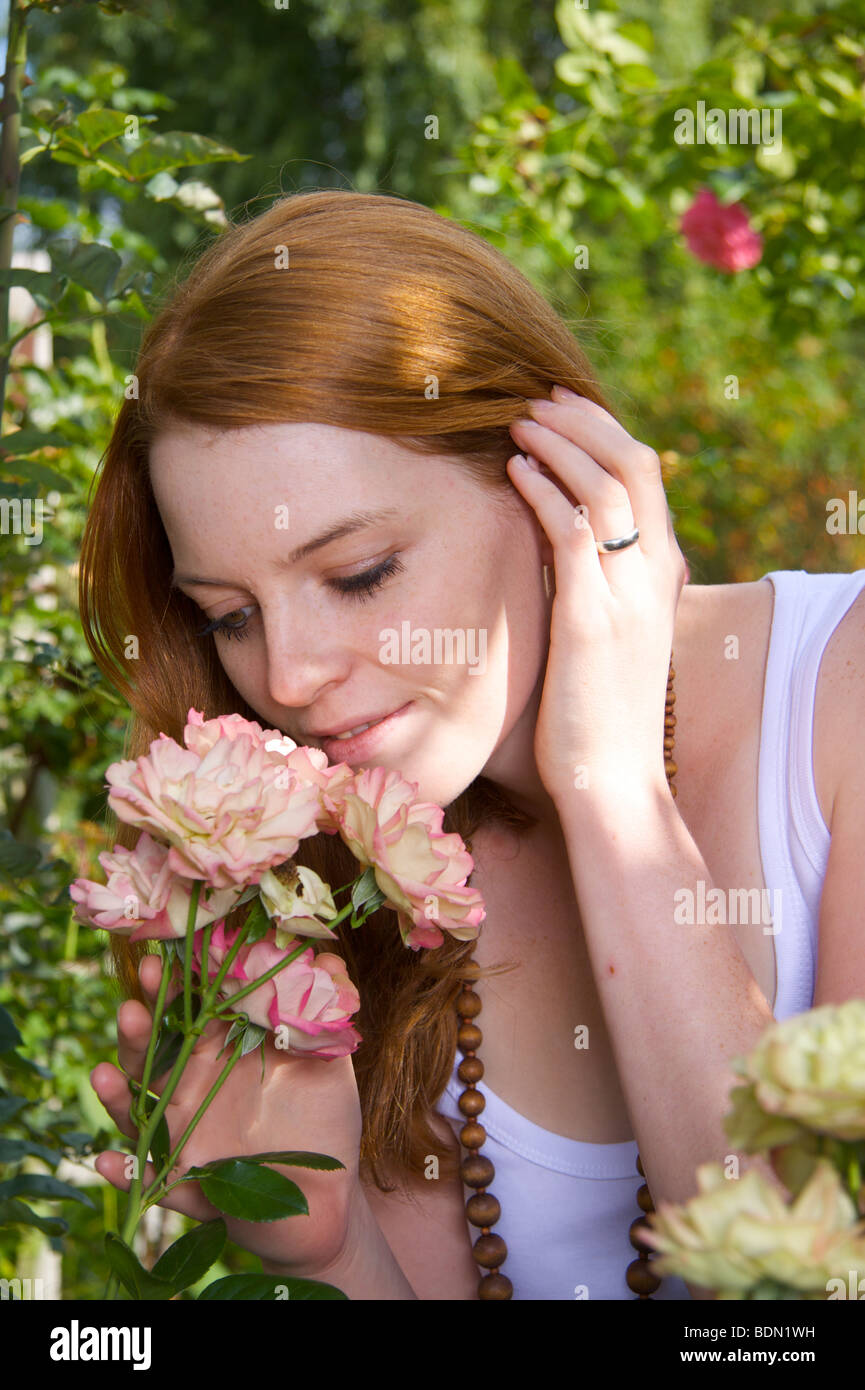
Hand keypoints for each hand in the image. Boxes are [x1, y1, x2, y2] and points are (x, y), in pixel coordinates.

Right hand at [90, 953, 364, 1274]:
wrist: (327, 1194)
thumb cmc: (321, 1119)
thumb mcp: (325, 1065)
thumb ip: (318, 1021)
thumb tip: (323, 964)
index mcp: (220, 1054)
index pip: (185, 1013)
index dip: (170, 988)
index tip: (155, 959)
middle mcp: (192, 1090)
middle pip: (150, 1056)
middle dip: (136, 1031)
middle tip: (130, 1007)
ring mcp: (183, 1138)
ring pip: (137, 1115)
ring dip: (117, 1095)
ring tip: (102, 1073)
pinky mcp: (187, 1186)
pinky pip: (150, 1182)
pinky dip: (125, 1173)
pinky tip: (108, 1161)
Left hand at [507, 386, 686, 806]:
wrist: (615, 780)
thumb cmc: (599, 716)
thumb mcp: (611, 641)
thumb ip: (597, 590)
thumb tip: (556, 550)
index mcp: (661, 578)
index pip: (647, 478)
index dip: (606, 432)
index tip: (565, 407)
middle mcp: (653, 578)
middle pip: (634, 466)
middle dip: (584, 421)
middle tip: (537, 398)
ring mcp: (626, 597)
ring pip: (604, 488)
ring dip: (560, 444)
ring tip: (518, 422)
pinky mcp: (590, 620)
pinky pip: (572, 533)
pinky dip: (543, 490)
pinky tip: (513, 470)